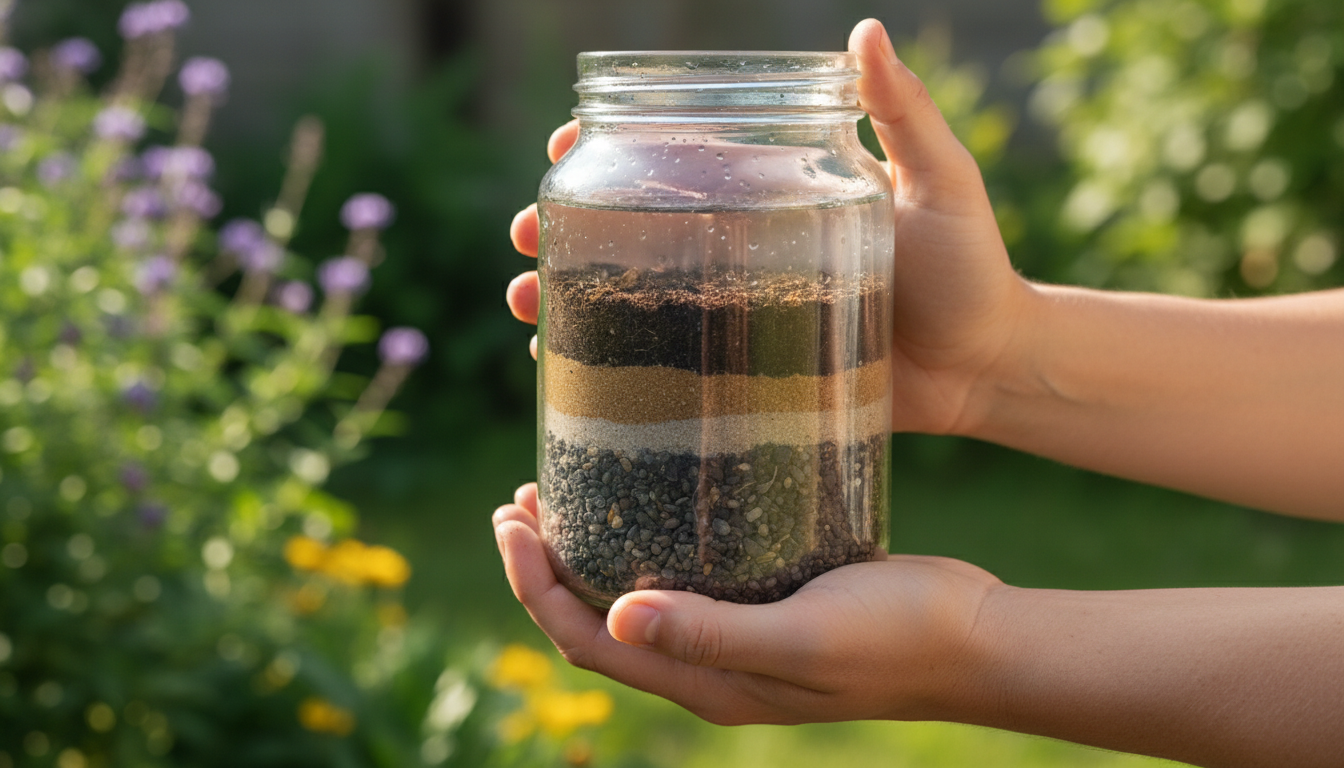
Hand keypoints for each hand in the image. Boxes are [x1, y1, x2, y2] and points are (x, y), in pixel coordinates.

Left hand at [493, 483, 1001, 724]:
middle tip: (520, 500)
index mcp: (706, 683)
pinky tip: (651, 493)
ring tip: (562, 495)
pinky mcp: (765, 601)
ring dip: (589, 554)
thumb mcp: (803, 638)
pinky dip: (646, 540)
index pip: (588, 640)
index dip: (533, 587)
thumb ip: (713, 633)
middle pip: (598, 623)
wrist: (976, 638)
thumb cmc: (897, 639)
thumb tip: (617, 615)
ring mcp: (737, 636)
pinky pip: (683, 577)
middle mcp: (710, 666)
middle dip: (545, 567)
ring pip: (635, 598)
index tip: (509, 521)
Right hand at [505, 19, 1033, 434]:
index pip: (681, 160)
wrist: (993, 370)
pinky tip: (566, 373)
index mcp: (778, 194)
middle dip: (565, 227)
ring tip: (528, 306)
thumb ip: (904, 116)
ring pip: (635, 298)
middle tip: (524, 236)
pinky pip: (670, 369)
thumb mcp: (941, 183)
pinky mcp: (752, 376)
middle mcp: (748, 249)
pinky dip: (615, 368)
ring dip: (569, 296)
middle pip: (635, 228)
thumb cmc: (974, 269)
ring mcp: (743, 314)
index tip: (564, 143)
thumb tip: (864, 28)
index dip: (615, 148)